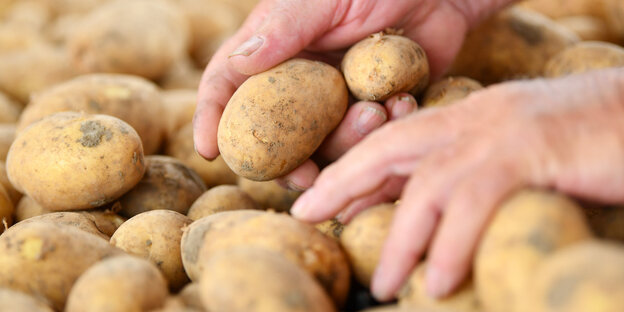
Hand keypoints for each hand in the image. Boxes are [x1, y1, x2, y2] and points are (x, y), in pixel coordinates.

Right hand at [193, 0, 511, 188]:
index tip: (208, 150)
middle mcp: (301, 78)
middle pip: (274, 133)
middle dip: (287, 160)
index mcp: (276, 48)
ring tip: (378, 111)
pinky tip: (402, 104)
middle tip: (306, 175)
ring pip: (324, 144)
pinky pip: (367, 139)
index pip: (229, 84)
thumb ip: (284, 29)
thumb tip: (238, 63)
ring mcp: (338, 97)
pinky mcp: (374, 108)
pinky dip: (382, 131)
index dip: (213, 117)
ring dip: (347, 141)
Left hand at [291, 68, 623, 299]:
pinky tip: (442, 281)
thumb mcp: (515, 154)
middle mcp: (475, 117)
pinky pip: (476, 202)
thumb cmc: (585, 141)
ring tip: (385, 284)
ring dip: (401, 239)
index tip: (321, 199)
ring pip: (428, 185)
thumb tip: (432, 216)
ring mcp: (501, 132)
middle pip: (390, 148)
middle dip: (345, 183)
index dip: (352, 170)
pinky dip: (454, 245)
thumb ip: (470, 175)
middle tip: (310, 218)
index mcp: (468, 116)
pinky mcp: (531, 151)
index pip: (394, 140)